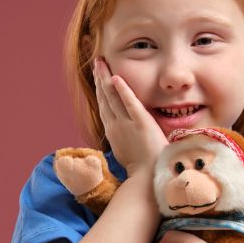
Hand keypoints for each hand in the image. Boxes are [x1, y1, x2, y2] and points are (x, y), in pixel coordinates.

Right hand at [93, 58, 167, 176]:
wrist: (147, 179)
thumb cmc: (141, 169)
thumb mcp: (126, 151)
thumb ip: (124, 139)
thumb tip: (123, 135)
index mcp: (112, 131)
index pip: (104, 106)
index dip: (100, 90)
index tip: (98, 77)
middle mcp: (115, 125)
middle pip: (105, 97)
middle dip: (99, 78)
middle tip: (96, 63)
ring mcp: (126, 124)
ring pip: (112, 97)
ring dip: (105, 78)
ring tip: (101, 63)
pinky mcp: (141, 123)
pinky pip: (130, 103)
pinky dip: (123, 90)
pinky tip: (116, 77)